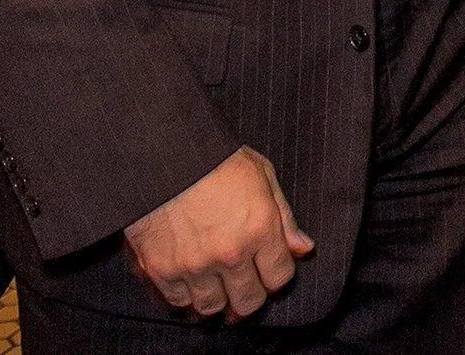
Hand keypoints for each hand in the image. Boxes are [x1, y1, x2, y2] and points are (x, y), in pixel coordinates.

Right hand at [124, 146, 313, 319]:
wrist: (162, 155)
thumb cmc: (214, 160)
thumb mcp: (262, 176)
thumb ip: (284, 217)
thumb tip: (302, 248)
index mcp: (260, 228)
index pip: (279, 278)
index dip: (277, 275)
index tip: (269, 269)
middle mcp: (230, 253)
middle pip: (249, 302)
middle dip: (251, 295)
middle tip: (245, 286)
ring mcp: (195, 265)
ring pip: (213, 308)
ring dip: (218, 300)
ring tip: (218, 287)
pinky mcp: (162, 270)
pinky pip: (179, 302)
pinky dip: (186, 298)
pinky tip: (192, 283)